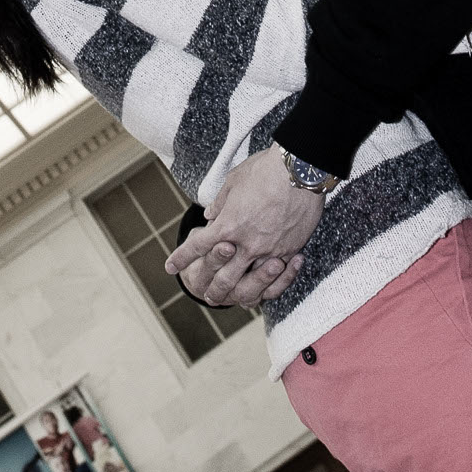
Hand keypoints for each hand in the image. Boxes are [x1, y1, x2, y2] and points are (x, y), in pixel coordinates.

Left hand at [164, 147, 323, 308]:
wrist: (301, 170)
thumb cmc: (265, 170)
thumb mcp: (234, 181)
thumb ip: (221, 203)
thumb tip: (211, 216)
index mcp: (227, 224)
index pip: (198, 247)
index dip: (182, 257)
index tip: (170, 267)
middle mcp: (245, 243)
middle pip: (223, 277)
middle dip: (212, 289)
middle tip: (206, 296)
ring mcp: (268, 250)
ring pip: (249, 284)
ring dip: (236, 295)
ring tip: (231, 301)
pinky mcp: (289, 251)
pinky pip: (276, 279)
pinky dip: (267, 286)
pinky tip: (263, 290)